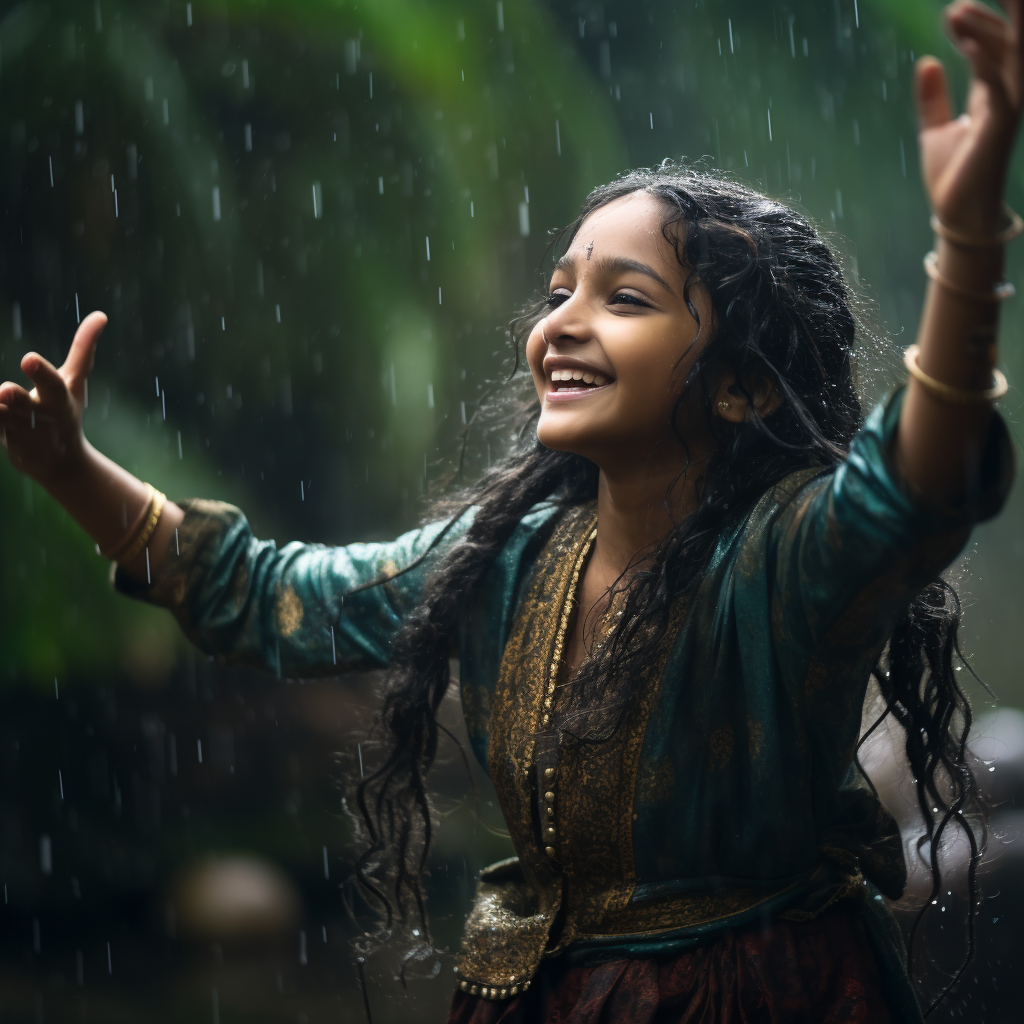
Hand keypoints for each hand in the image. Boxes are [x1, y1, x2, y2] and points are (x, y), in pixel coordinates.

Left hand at [0, 311, 106, 486]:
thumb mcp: (75, 383)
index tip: (29, 359)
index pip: (52, 383)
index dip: (41, 372)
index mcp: (59, 399)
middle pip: (24, 403)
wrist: (61, 465)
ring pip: (1, 416)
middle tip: (5, 390)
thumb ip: (83, 349)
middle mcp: (40, 414)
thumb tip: (100, 314)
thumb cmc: (66, 413)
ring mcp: (20, 429)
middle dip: (15, 398)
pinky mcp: (4, 439)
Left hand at [916, 0, 1023, 233]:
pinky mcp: (999, 128)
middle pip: (1012, 42)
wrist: (956, 215)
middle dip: (1002, 13)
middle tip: (961, 1)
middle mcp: (1007, 95)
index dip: (978, 25)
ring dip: (987, 28)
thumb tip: (927, 63)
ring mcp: (1008, 110)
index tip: (953, 10)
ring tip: (958, 7)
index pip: (994, 47)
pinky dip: (982, 60)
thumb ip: (933, 99)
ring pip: (1009, 56)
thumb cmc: (953, 175)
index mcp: (994, 93)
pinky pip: (997, 86)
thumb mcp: (936, 131)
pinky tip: (966, 41)